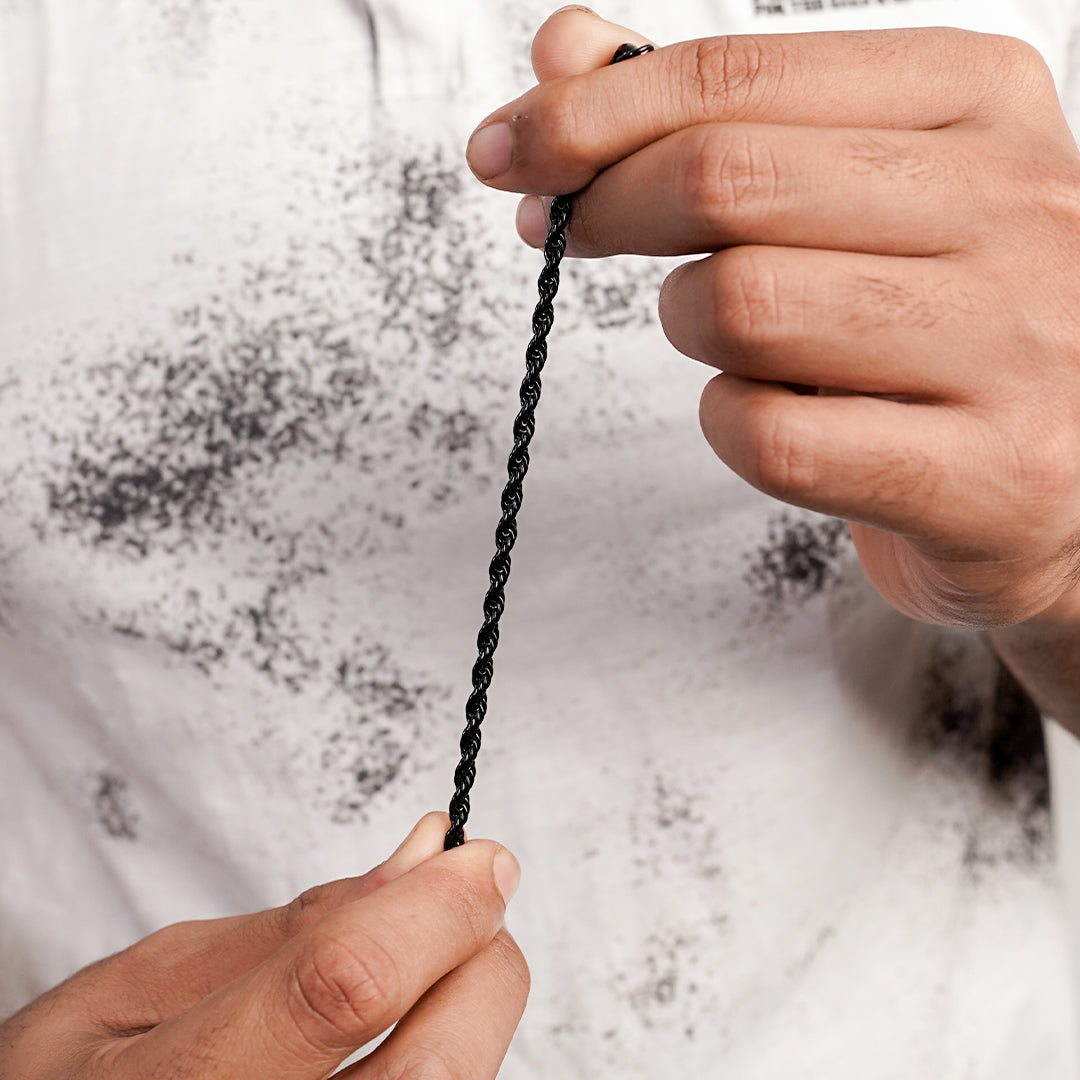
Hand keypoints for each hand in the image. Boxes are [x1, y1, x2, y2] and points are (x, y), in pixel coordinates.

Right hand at [0, 813, 526, 1078]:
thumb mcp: (137, 986)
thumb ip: (292, 927)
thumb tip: (423, 858)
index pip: (344, 986)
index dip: (433, 907)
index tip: (478, 857)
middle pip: (434, 1069)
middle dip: (479, 963)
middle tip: (469, 904)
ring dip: (467, 1010)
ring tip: (426, 963)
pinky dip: (441, 1051)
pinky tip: (405, 1027)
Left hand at [468, 8, 1079, 629]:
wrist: (1067, 473)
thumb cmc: (935, 320)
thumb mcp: (851, 184)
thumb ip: (716, 113)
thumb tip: (567, 46)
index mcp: (979, 101)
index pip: (739, 77)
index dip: (591, 114)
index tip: (510, 148)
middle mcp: (1016, 207)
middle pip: (728, 180)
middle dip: (607, 208)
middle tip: (567, 229)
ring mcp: (1016, 347)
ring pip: (744, 307)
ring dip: (688, 324)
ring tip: (725, 334)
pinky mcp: (988, 476)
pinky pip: (774, 438)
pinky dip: (726, 425)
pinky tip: (760, 417)